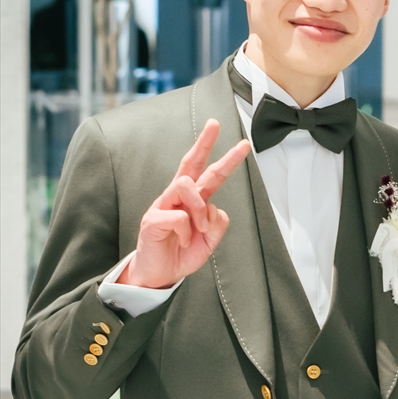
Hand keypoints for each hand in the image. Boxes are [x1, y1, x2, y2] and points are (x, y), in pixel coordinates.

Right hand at [119, 120, 251, 288]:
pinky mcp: (152, 219)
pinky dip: (187, 232)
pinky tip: (182, 241)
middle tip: (215, 124)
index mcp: (194, 201)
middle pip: (191, 163)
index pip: (209, 173)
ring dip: (200, 210)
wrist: (160, 275)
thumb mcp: (210, 241)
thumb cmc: (182, 254)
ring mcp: (163, 206)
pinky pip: (178, 216)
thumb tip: (216, 209)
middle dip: (204, 142)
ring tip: (199, 230)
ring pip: (187, 187)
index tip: (243, 143)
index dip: (225, 158)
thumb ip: (218, 224)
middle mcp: (178, 198)